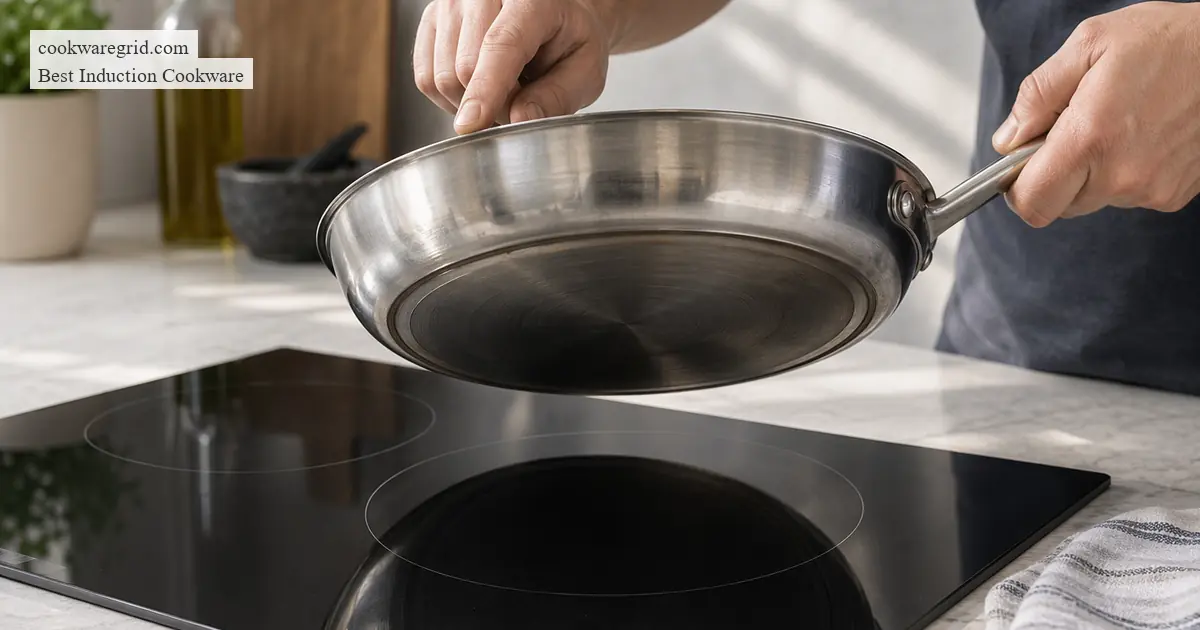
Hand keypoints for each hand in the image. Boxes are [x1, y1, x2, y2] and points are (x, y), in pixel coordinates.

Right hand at [412, 0, 619, 134]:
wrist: (554, 15)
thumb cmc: (569, 38)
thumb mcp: (586, 69)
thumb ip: (559, 95)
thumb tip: (521, 119)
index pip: (500, 45)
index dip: (485, 89)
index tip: (472, 123)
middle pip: (464, 69)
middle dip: (492, 105)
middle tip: (521, 102)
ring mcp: (450, 5)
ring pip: (441, 77)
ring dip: (470, 102)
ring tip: (502, 89)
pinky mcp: (431, 22)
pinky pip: (425, 78)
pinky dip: (450, 97)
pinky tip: (477, 87)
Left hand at [992, 1, 1199, 226]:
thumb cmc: (1169, 41)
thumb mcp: (1088, 45)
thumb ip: (1037, 96)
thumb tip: (1008, 139)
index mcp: (1091, 140)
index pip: (1032, 203)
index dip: (1017, 188)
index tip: (1021, 164)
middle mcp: (1122, 175)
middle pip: (1060, 203)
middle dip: (1055, 173)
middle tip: (1074, 128)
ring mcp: (1152, 189)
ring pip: (1095, 198)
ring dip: (1093, 170)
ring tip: (1117, 122)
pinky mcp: (1175, 194)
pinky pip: (1130, 194)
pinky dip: (1125, 170)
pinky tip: (1143, 133)